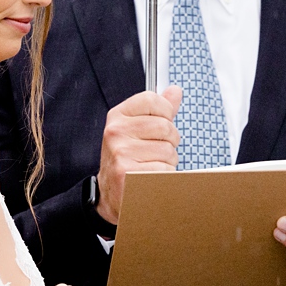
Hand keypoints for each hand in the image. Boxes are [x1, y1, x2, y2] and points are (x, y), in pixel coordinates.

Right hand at [96, 86, 183, 223]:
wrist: (110, 194)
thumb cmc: (128, 159)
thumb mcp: (138, 130)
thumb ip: (158, 110)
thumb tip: (175, 91)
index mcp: (118, 116)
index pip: (152, 99)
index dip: (165, 112)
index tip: (162, 123)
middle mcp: (115, 132)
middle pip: (165, 126)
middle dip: (170, 141)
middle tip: (157, 151)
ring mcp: (120, 153)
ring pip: (168, 150)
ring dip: (168, 161)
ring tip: (152, 165)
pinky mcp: (127, 174)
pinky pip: (164, 170)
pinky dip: (164, 176)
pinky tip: (151, 178)